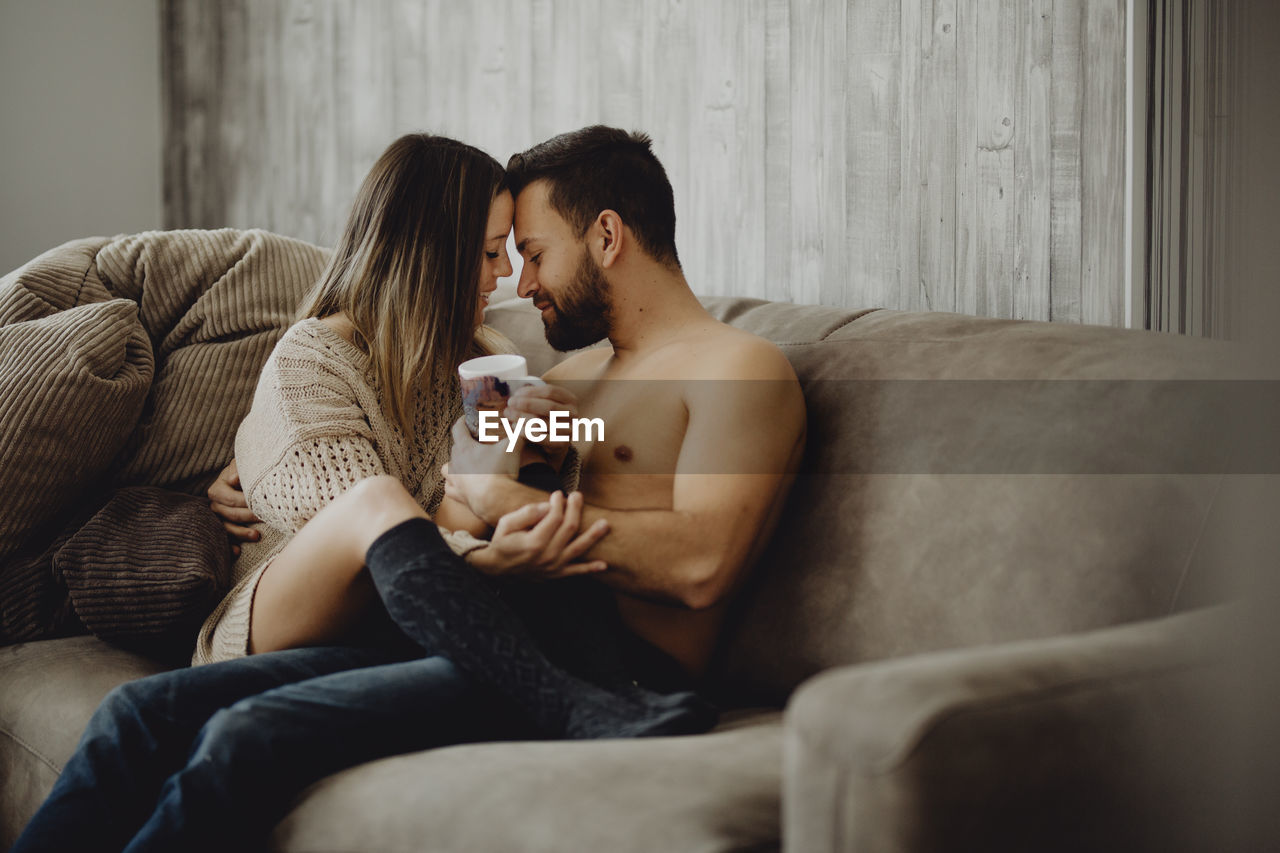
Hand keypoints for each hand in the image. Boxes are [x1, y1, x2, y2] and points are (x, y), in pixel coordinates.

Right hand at [207, 459, 260, 554]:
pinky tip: (238, 552)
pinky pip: (224, 540)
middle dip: (248, 517)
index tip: (263, 503)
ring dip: (241, 533)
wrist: (250, 480)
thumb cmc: (248, 471)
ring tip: (257, 536)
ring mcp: (218, 519)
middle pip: (229, 514)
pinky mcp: (224, 529)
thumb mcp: (244, 464)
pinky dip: (230, 547)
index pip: (229, 499)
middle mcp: (215, 505)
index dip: (245, 502)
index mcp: (217, 489)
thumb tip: (234, 480)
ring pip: (226, 528)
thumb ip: (238, 468)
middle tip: (267, 518)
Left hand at [443, 417, 520, 518]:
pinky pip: (449, 488)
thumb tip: (525, 424)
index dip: (462, 421)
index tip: (466, 419)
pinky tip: (460, 483)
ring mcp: (455, 480)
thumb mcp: (512, 448)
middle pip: (455, 447)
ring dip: (453, 464)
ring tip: (463, 463)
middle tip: (475, 441)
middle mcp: (456, 462)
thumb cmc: (500, 472)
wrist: (495, 499)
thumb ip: (518, 433)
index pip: (458, 429)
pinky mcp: (458, 494)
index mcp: (465, 448)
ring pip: (446, 468)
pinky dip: (453, 484)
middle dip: (463, 442)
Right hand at [465, 490, 608, 578]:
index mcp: (534, 542)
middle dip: (575, 509)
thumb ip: (527, 513)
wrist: (496, 569)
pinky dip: (590, 569)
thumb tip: (548, 505)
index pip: (554, 517)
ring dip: (593, 535)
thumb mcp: (506, 524)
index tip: (558, 494)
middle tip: (578, 495)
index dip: (558, 502)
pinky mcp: (556, 574)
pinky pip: (576, 572)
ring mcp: (553, 566)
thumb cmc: (502, 543)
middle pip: (569, 528)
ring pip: (578, 548)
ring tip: (605, 524)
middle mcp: (546, 555)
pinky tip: (604, 565)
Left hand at [505, 383, 580, 466]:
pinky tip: (514, 426)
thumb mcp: (544, 403)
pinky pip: (540, 437)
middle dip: (526, 403)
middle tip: (510, 403)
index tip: (516, 393)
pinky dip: (525, 431)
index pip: (550, 391)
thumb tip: (515, 391)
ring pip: (543, 422)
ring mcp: (569, 430)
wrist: (554, 440)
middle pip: (548, 406)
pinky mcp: (561, 444)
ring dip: (522, 417)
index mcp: (570, 399)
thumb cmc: (545, 416)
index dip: (531, 391)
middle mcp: (573, 414)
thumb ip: (533, 396)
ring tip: (509, 414)